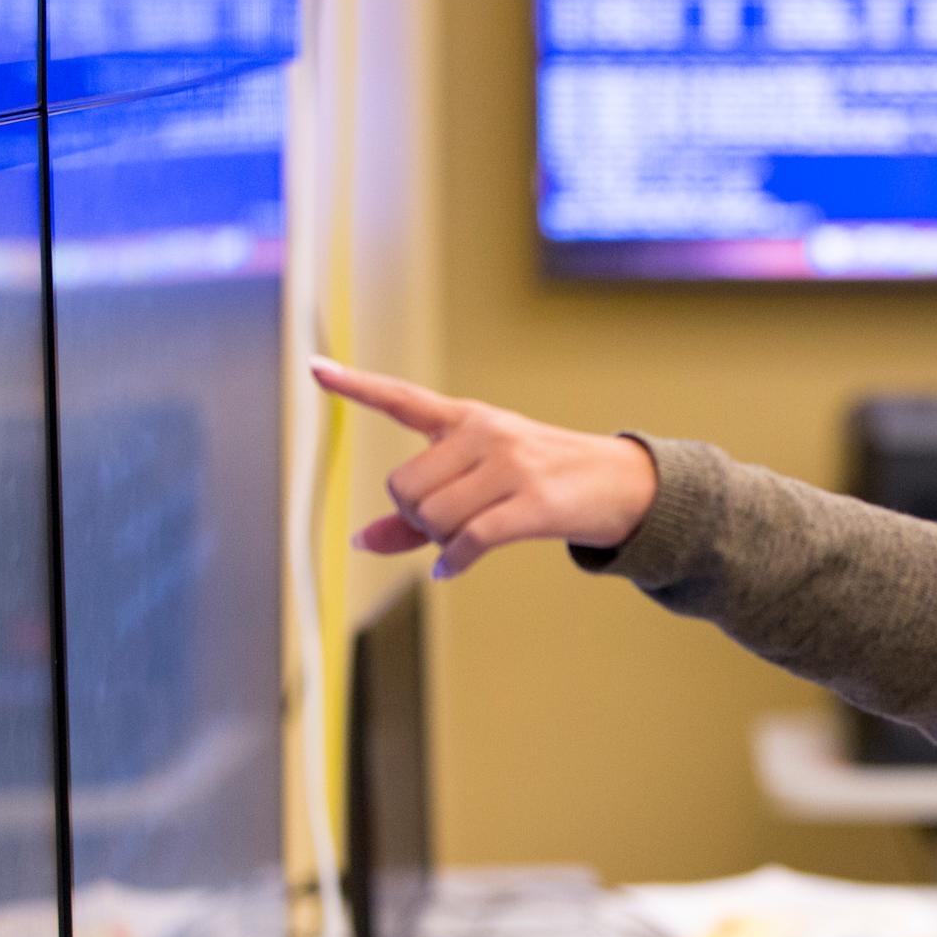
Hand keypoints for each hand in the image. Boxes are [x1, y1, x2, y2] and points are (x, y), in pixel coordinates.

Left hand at [310, 357, 657, 579]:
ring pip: (432, 517)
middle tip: (447, 525)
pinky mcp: (531, 502)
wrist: (622, 485)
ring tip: (465, 540)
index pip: (402, 399)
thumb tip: (360, 542)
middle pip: (405, 488)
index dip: (355, 387)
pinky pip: (469, 541)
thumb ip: (417, 513)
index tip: (314, 369)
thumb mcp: (482, 482)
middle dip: (416, 519)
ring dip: (440, 541)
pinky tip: (455, 567)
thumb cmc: (543, 482)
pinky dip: (455, 561)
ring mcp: (510, 464)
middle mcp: (485, 433)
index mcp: (467, 419)